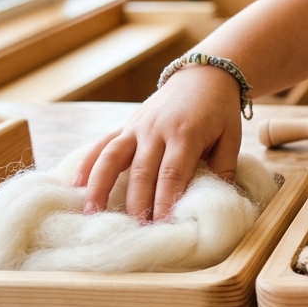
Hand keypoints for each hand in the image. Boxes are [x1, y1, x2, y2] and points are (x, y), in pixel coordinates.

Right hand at [73, 65, 243, 220]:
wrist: (203, 75)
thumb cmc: (219, 111)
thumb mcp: (232, 137)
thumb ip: (224, 169)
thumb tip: (219, 201)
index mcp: (185, 134)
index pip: (172, 174)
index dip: (165, 201)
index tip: (162, 226)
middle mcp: (156, 130)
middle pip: (142, 171)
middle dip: (137, 203)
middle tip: (134, 231)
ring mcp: (137, 126)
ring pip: (113, 157)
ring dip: (100, 186)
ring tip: (91, 213)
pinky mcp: (126, 125)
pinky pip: (102, 144)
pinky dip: (88, 163)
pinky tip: (76, 184)